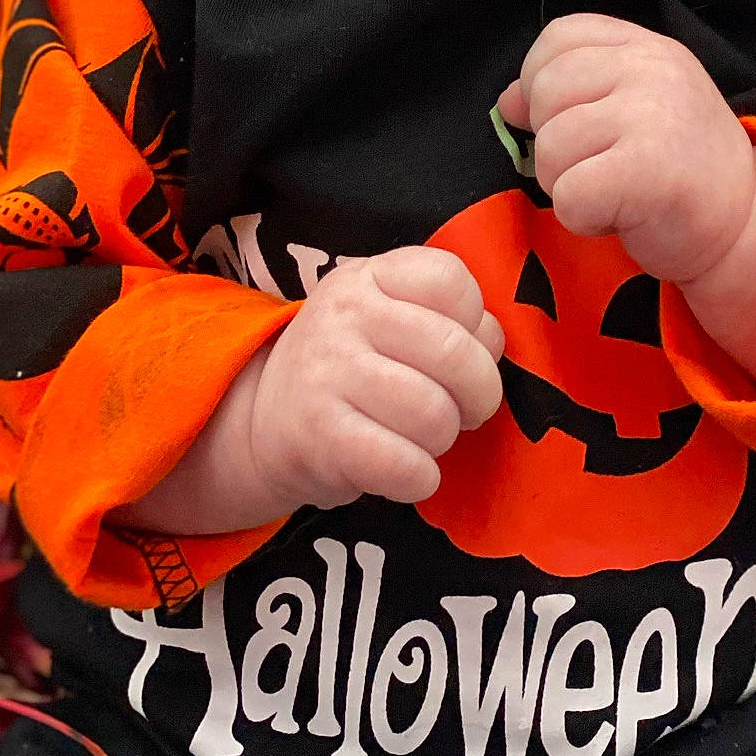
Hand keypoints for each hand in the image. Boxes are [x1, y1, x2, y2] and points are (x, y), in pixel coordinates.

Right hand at [118, 246, 504, 537]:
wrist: (262, 422)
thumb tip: (493, 343)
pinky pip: (405, 465)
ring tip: (421, 438)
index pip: (452, 280)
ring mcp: (328, 374)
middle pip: (456, 353)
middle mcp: (345, 316)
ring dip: (442, 439)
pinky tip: (407, 472)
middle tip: (462, 411)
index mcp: (369, 277)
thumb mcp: (385, 316)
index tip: (459, 353)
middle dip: (478, 395)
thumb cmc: (349, 367)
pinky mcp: (320, 437)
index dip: (476, 325)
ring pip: (435, 414)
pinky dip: (420, 478)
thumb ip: (445, 316)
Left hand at [496, 13, 755, 285]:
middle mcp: (652, 69)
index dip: (542, 82)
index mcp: (646, 46)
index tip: (571, 120)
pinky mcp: (648, 170)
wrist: (745, 225)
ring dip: (567, 184)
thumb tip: (508, 101)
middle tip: (600, 167)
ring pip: (550, 146)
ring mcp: (652, 115)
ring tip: (613, 192)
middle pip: (545, 91)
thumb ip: (571, 91)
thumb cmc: (678, 168)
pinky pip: (569, 194)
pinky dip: (583, 218)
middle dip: (554, 142)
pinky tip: (619, 216)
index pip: (558, 37)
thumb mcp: (630, 108)